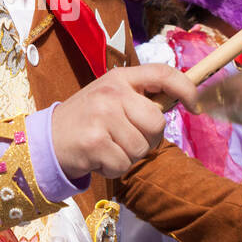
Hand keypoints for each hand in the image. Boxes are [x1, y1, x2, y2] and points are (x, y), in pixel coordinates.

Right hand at [52, 64, 198, 180]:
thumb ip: (139, 98)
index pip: (163, 73)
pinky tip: (97, 157)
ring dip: (127, 156)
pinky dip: (113, 168)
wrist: (46, 139)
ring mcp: (102, 116)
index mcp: (119, 77)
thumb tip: (178, 103)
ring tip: (107, 147)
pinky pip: (123, 164)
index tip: (195, 106)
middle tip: (125, 139)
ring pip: (141, 148)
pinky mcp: (94, 141)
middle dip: (147, 139)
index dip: (186, 88)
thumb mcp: (110, 98)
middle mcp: (111, 92)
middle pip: (156, 123)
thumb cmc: (86, 120)